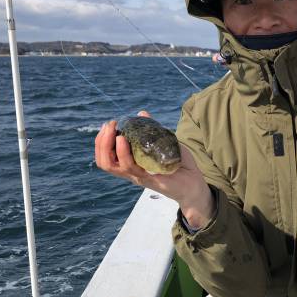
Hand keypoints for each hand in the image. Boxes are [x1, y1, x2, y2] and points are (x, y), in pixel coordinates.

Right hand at [94, 111, 214, 227]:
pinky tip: (124, 140)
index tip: (108, 125)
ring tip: (116, 132)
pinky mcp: (149, 179)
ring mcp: (139, 177)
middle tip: (109, 126)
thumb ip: (152, 130)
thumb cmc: (179, 164)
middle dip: (101, 142)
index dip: (101, 141)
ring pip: (113, 165)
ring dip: (109, 146)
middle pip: (104, 162)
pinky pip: (131, 167)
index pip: (106, 157)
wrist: (195, 183)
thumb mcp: (163, 143)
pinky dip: (124, 153)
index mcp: (132, 165)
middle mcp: (132, 173)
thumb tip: (142, 114)